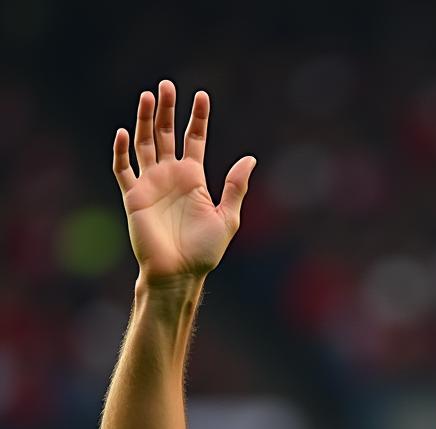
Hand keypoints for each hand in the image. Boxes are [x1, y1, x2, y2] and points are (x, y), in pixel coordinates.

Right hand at [113, 80, 255, 284]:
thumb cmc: (204, 251)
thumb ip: (235, 187)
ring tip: (147, 96)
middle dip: (166, 110)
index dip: (197, 118)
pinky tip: (124, 132)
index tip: (202, 95)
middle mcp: (171, 176)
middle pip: (165, 134)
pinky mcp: (133, 197)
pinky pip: (123, 169)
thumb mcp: (227, 218)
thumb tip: (251, 159)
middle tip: (167, 85)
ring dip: (143, 120)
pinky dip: (121, 151)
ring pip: (144, 143)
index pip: (194, 139)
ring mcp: (151, 184)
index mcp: (194, 179)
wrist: (179, 273)